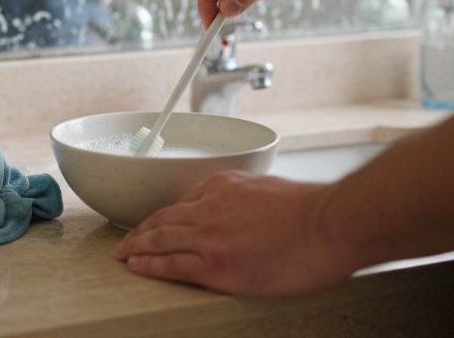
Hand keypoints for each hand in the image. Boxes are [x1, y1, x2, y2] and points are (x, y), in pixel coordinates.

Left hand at [113, 171, 357, 296]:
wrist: (330, 223)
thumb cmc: (313, 210)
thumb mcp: (270, 189)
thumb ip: (248, 198)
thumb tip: (248, 212)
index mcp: (224, 186)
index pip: (182, 202)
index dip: (164, 215)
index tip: (155, 222)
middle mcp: (210, 206)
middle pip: (163, 218)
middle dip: (141, 230)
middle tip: (127, 239)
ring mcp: (210, 236)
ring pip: (160, 239)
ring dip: (136, 247)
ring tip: (123, 255)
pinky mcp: (216, 265)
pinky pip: (171, 265)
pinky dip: (149, 266)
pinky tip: (137, 267)